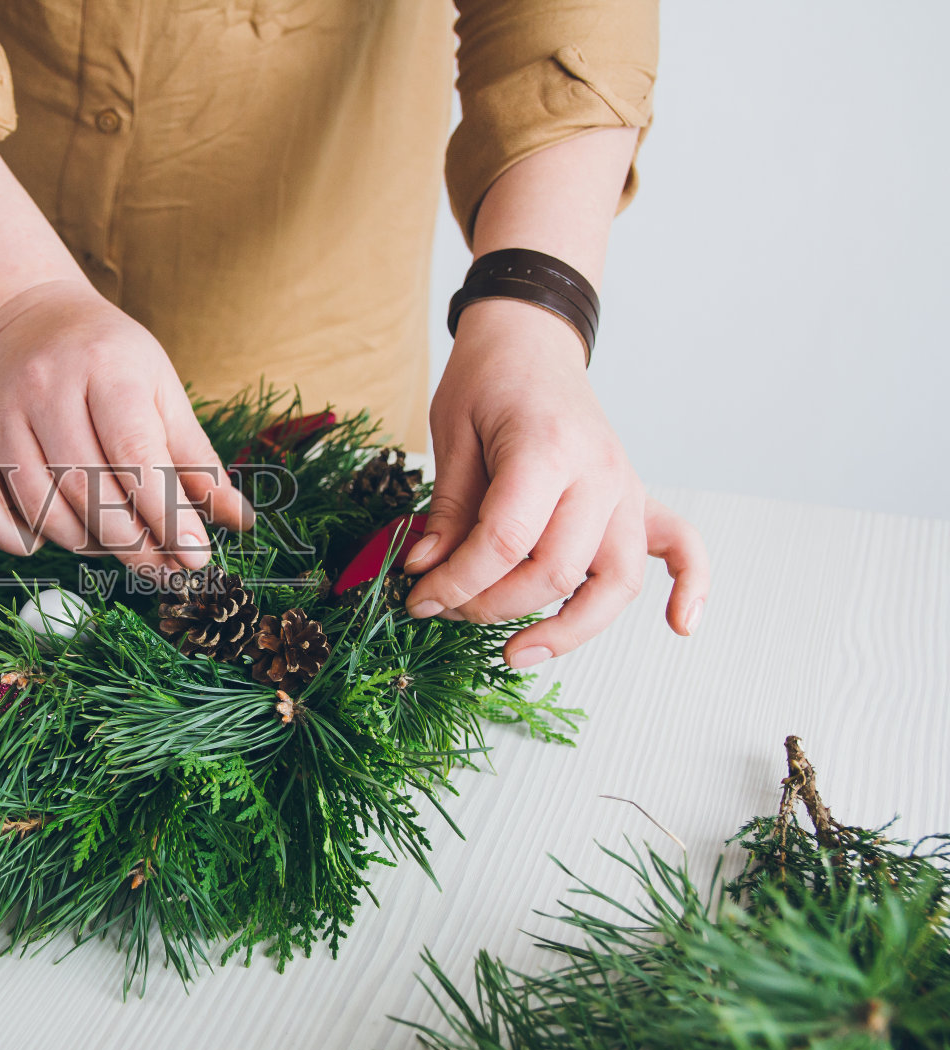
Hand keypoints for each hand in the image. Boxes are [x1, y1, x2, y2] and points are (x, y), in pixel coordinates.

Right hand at [0, 278, 251, 571]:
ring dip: (87, 545)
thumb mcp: (162, 389)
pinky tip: (53, 535)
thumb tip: (239, 521)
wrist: (28, 319)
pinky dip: (21, 541)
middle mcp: (44, 389)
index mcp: (105, 367)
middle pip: (89, 489)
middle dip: (134, 543)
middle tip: (166, 570)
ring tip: (119, 543)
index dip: (167, 512)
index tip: (197, 556)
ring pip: (43, 509)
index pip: (135, 452)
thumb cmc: (109, 359)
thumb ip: (197, 458)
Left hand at [403, 299, 709, 667]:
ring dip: (568, 628)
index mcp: (547, 449)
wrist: (530, 338)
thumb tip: (428, 573)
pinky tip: (680, 625)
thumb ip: (449, 510)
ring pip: (615, 582)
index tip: (417, 597)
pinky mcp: (637, 496)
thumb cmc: (488, 379)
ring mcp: (625, 487)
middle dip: (491, 607)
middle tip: (445, 609)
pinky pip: (681, 547)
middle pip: (556, 572)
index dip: (456, 582)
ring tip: (516, 654)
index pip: (506, 542)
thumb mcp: (452, 435)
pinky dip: (690, 587)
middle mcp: (598, 473)